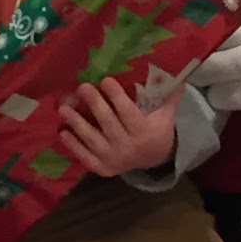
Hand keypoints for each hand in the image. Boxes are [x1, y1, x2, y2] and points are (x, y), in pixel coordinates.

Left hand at [58, 79, 182, 176]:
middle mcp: (128, 147)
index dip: (116, 97)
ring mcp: (114, 159)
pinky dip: (74, 145)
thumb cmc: (157, 130)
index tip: (105, 80)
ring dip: (77, 124)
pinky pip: (86, 157)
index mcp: (145, 132)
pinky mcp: (103, 168)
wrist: (153, 160)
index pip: (128, 113)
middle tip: (82, 87)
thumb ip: (169, 96)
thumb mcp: (166, 114)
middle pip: (108, 124)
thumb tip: (177, 73)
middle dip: (95, 104)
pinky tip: (63, 132)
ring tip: (63, 108)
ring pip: (93, 140)